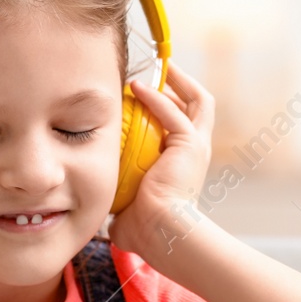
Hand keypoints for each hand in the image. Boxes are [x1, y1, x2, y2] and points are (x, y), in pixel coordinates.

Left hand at [109, 63, 213, 255]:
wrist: (162, 233)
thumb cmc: (146, 229)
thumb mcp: (129, 208)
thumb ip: (119, 202)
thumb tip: (100, 211)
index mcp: (186, 163)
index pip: (185, 125)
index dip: (172, 106)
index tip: (147, 96)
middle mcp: (197, 150)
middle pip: (200, 107)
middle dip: (183, 85)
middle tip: (163, 71)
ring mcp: (197, 146)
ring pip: (198, 101)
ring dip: (178, 81)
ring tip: (159, 68)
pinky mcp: (190, 144)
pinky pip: (172, 112)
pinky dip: (156, 96)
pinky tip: (136, 88)